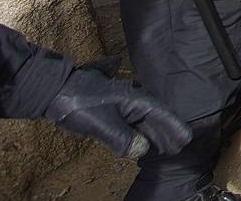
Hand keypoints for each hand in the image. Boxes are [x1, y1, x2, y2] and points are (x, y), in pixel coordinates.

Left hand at [45, 66, 191, 159]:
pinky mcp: (111, 108)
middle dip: (167, 132)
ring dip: (155, 133)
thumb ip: (123, 138)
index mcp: (135, 99)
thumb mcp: (101, 124)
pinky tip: (141, 138)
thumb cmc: (79, 105)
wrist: (54, 90)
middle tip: (178, 147)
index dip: (174, 126)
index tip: (187, 138)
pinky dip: (141, 130)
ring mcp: (122, 102)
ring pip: (144, 119)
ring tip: (165, 146)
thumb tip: (142, 149)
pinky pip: (133, 120)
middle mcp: (133, 99)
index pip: (162, 114)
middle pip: (155, 117)